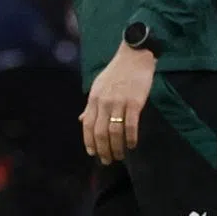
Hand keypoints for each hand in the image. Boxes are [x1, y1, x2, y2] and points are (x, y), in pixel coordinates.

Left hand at [80, 41, 155, 163]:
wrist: (135, 55)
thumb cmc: (117, 71)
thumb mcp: (99, 86)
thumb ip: (91, 105)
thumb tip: (82, 120)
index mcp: (94, 99)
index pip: (88, 126)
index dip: (89, 143)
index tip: (94, 154)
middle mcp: (104, 102)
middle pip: (100, 133)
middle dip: (103, 150)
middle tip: (107, 160)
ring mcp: (119, 102)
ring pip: (114, 132)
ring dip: (117, 147)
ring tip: (120, 155)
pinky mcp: (135, 102)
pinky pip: (131, 125)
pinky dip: (131, 138)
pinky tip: (132, 144)